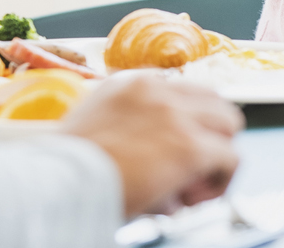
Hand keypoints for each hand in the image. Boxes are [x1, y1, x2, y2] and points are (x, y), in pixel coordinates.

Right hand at [61, 71, 243, 217]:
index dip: (185, 122)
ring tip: (192, 187)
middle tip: (189, 170)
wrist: (52, 182)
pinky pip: (230, 159)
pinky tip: (192, 199)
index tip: (175, 148)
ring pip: (229, 123)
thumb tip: (154, 169)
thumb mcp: (94, 132)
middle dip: (209, 134)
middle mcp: (156, 91)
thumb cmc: (63, 169)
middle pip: (213, 100)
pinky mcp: (189, 147)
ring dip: (218, 155)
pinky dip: (219, 182)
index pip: (181, 90)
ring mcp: (175, 116)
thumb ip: (128, 135)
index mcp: (129, 84)